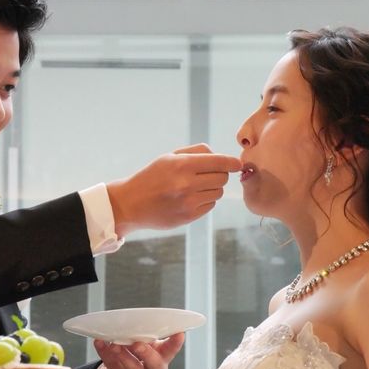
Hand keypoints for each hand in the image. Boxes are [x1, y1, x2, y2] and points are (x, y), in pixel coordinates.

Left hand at [91, 332, 184, 368]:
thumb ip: (143, 334)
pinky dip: (105, 353)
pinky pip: (114, 368)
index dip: (176, 343)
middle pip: (155, 363)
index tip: (179, 333)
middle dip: (146, 353)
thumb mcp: (145, 343)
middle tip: (137, 344)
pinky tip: (99, 342)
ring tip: (114, 345)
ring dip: (124, 355)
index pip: (172, 349)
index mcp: (163, 356)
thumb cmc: (137, 354)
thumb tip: (133, 321)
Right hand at [106, 143, 241, 236]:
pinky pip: (210, 206)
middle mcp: (186, 184)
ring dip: (211, 188)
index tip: (237, 164)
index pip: (219, 162)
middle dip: (219, 174)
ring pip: (217, 192)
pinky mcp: (188, 216)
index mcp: (182, 165)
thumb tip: (222, 157)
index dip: (232, 162)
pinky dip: (205, 201)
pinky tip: (190, 198)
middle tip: (207, 175)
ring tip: (195, 187)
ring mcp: (188, 202)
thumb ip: (196, 152)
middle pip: (222, 178)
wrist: (131, 204)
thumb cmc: (152, 177)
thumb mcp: (168, 157)